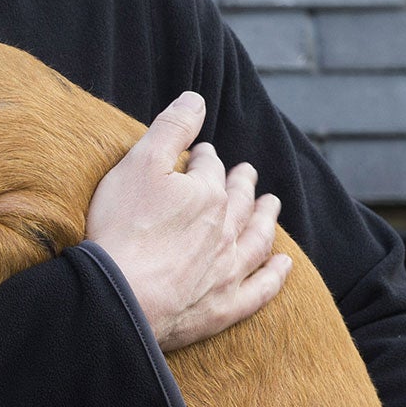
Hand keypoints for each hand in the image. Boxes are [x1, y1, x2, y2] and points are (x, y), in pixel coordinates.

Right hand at [86, 91, 289, 352]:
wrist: (121, 296)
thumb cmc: (123, 228)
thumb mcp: (139, 164)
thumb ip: (171, 128)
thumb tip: (197, 99)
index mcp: (206, 194)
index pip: (210, 169)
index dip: (205, 159)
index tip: (202, 155)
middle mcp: (226, 230)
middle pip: (239, 201)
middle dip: (242, 184)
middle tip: (247, 173)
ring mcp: (228, 271)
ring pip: (256, 239)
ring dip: (266, 220)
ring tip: (272, 205)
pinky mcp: (224, 308)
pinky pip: (260, 289)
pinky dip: (274, 276)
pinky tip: (284, 265)